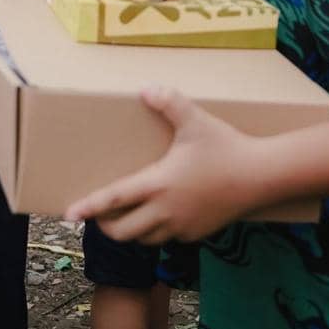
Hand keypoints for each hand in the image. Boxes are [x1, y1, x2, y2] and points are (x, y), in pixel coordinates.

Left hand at [65, 87, 262, 242]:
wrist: (261, 176)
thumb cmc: (226, 146)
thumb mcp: (195, 119)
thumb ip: (168, 102)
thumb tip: (145, 89)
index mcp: (158, 183)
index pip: (114, 199)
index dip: (89, 207)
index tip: (67, 214)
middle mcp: (166, 211)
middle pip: (123, 231)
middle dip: (105, 224)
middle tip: (98, 213)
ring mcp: (182, 226)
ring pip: (143, 239)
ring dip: (129, 231)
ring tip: (125, 214)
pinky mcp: (197, 234)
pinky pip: (166, 239)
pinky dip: (154, 232)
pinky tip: (158, 215)